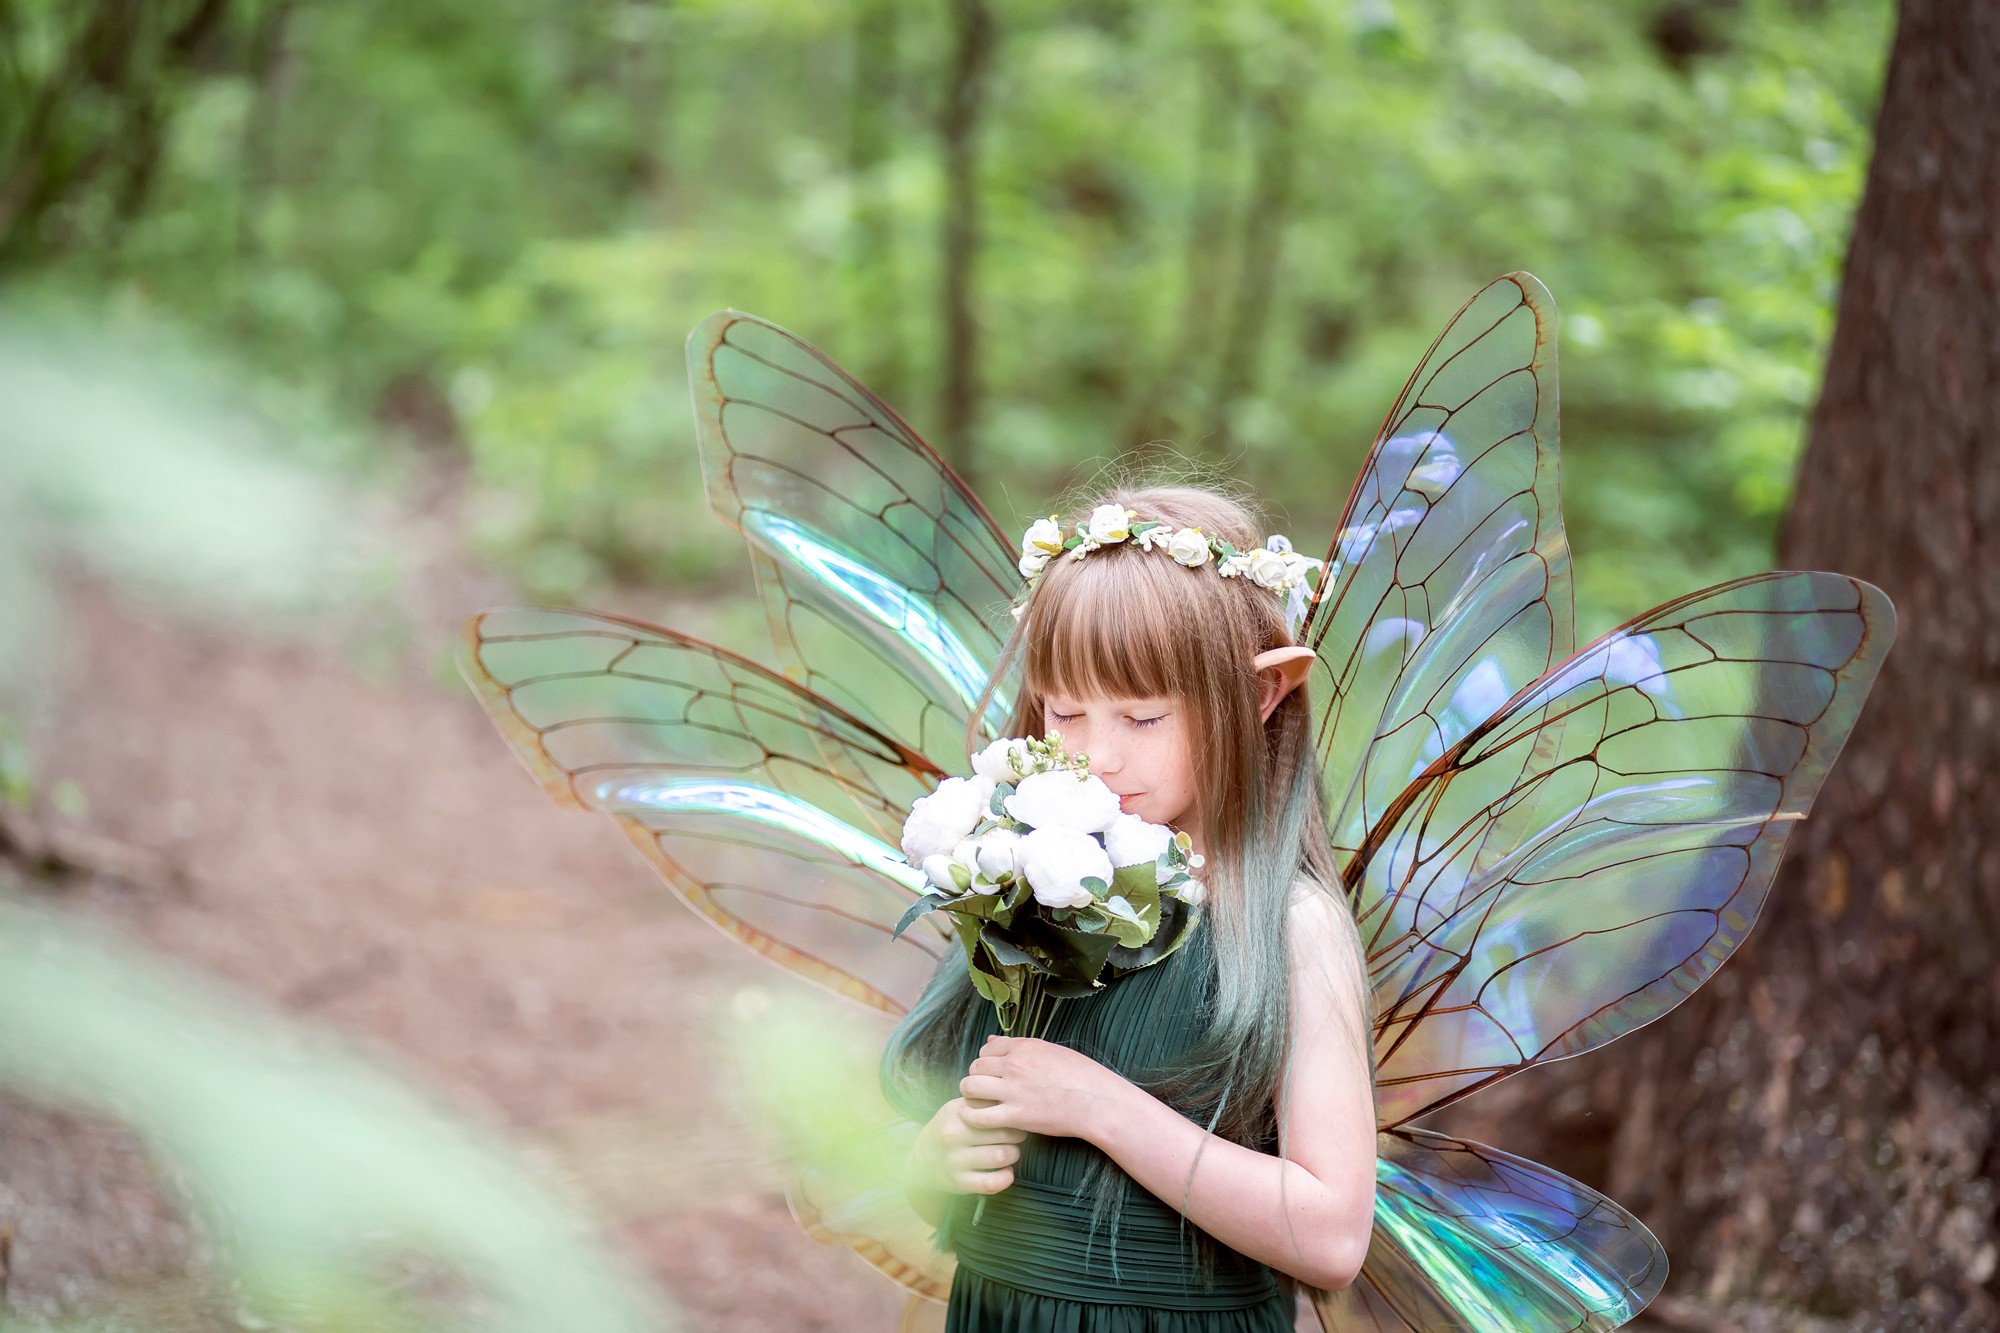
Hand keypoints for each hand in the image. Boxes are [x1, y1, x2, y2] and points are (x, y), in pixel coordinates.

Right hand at [905, 1097, 1025, 1219]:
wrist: (922, 1160)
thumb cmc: (951, 1129)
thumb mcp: (959, 1109)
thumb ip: (982, 1101)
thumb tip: (1012, 1098)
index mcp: (956, 1112)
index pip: (995, 1108)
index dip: (1011, 1113)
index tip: (1012, 1117)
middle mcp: (953, 1135)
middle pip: (1003, 1132)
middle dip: (1017, 1135)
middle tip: (1017, 1136)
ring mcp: (955, 1160)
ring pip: (1001, 1156)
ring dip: (1013, 1154)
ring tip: (1010, 1152)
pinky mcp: (959, 1182)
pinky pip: (991, 1183)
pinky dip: (1006, 1178)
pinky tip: (1006, 1172)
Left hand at [958, 1036, 1127, 1140]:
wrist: (1098, 1101)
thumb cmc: (1081, 1076)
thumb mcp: (1051, 1051)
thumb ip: (1020, 1046)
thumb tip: (991, 1040)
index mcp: (1024, 1046)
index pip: (987, 1048)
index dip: (986, 1060)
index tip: (993, 1072)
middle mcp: (1015, 1064)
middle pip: (975, 1066)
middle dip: (976, 1077)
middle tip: (985, 1089)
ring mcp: (1013, 1090)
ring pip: (970, 1087)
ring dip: (971, 1095)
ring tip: (980, 1103)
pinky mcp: (1016, 1116)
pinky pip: (978, 1115)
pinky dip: (972, 1117)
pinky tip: (979, 1119)